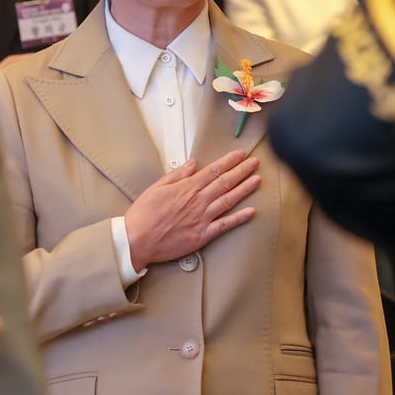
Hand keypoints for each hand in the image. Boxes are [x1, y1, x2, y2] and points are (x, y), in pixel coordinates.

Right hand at [124, 148, 260, 270]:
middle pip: (225, 182)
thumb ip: (177, 174)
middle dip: (242, 171)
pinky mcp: (202, 235)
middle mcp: (197, 201)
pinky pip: (225, 225)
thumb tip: (193, 164)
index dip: (230, 161)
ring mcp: (202, 218)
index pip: (213, 170)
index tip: (241, 155)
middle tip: (255, 163)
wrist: (137, 239)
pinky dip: (239, 218)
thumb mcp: (157, 187)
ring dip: (245, 189)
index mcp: (186, 188)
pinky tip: (251, 212)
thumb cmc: (143, 215)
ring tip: (257, 180)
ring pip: (229, 200)